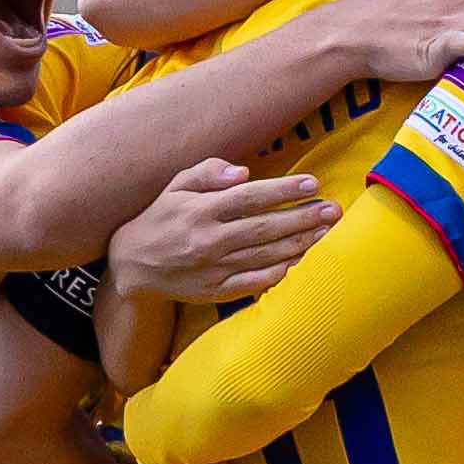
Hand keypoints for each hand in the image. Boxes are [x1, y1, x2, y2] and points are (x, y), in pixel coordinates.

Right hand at [114, 161, 331, 302]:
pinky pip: (255, 282)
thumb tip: (244, 173)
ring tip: (325, 231)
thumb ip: (209, 173)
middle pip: (266, 228)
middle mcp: (209, 240)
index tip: (312, 183)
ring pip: (266, 256)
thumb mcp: (175, 186)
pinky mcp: (217, 290)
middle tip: (333, 210)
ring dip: (300, 243)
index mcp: (200, 211)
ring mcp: (214, 268)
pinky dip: (279, 272)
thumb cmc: (159, 218)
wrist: (131, 266)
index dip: (283, 190)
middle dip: (303, 217)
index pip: (250, 198)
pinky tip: (300, 259)